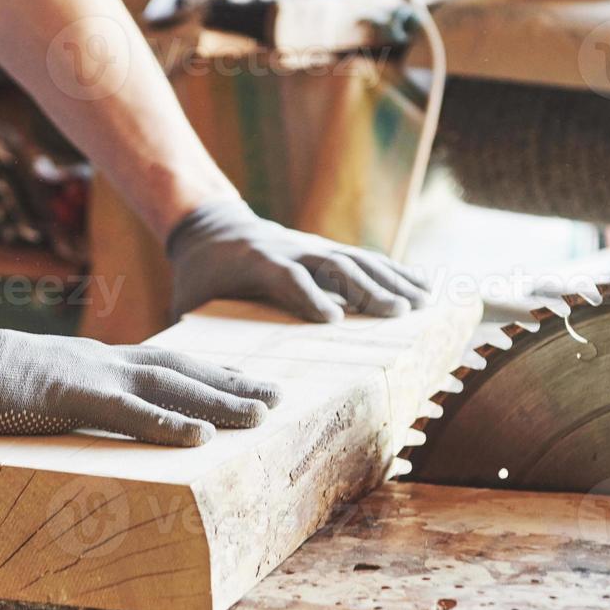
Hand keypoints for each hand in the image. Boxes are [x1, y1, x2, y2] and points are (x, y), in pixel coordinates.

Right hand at [0, 306, 281, 446]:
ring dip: (218, 403)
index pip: (166, 366)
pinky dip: (165, 424)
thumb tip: (83, 435)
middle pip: (181, 371)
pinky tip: (199, 437)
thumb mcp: (33, 394)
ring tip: (262, 415)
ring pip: (168, 387)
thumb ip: (65, 408)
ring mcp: (87, 376)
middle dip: (232, 386)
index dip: (211, 377)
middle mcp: (102, 363)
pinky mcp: (65, 397)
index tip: (248, 387)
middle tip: (279, 399)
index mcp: (95, 363)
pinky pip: (124, 413)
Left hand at [166, 201, 429, 321]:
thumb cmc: (198, 276)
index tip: (333, 318)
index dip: (308, 295)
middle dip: (366, 287)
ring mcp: (311, 246)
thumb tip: (202, 381)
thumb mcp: (187, 301)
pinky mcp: (325, 249)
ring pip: (355, 259)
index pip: (286, 276)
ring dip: (390, 279)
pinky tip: (423, 285)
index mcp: (254, 262)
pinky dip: (395, 271)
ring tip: (422, 301)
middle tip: (398, 312)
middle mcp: (289, 249)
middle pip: (332, 264)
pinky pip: (364, 259)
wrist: (212, 227)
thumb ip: (195, 334)